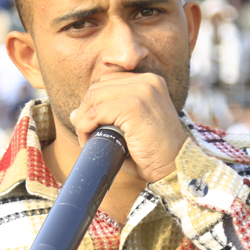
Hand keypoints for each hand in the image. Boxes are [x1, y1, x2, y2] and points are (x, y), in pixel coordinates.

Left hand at [69, 71, 186, 182]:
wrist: (175, 168)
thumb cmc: (153, 154)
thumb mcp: (132, 128)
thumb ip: (108, 116)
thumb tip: (75, 113)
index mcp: (150, 82)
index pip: (107, 82)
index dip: (94, 103)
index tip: (92, 125)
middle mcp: (148, 81)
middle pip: (98, 87)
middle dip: (85, 111)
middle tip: (86, 134)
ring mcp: (142, 91)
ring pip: (94, 97)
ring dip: (83, 119)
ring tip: (87, 139)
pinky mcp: (135, 106)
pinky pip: (96, 111)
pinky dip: (86, 127)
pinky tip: (89, 141)